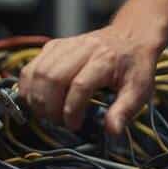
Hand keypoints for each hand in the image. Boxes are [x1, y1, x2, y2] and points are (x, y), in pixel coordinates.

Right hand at [18, 0, 167, 135]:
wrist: (132, 36)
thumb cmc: (135, 66)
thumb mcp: (139, 89)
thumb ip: (125, 111)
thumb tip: (112, 132)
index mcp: (105, 59)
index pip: (80, 85)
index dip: (72, 110)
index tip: (75, 126)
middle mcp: (84, 48)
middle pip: (53, 78)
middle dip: (50, 107)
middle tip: (58, 122)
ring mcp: (66, 44)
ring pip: (38, 71)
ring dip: (36, 98)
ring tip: (47, 114)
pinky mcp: (55, 45)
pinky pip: (32, 65)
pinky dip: (28, 86)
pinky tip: (36, 100)